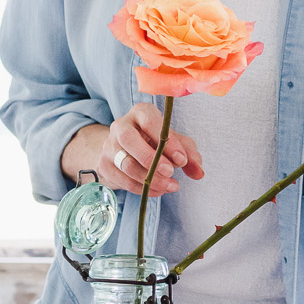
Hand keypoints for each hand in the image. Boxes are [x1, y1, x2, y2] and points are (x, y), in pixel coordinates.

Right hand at [61, 106, 204, 196]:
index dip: (167, 142)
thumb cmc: (155, 141)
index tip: (181, 161)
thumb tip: (199, 172)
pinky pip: (121, 180)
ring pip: (126, 163)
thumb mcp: (176, 142)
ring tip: (170, 186)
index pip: (150, 122)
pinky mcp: (104, 165)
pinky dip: (141, 188)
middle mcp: (121, 126)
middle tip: (171, 173)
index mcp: (140, 113)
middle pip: (129, 140)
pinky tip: (157, 190)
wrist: (127, 150)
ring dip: (149, 179)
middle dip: (152, 160)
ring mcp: (109, 146)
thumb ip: (189, 153)